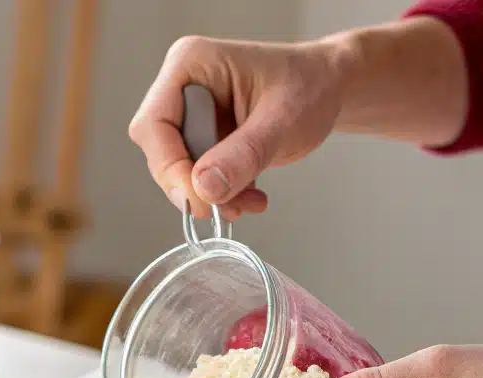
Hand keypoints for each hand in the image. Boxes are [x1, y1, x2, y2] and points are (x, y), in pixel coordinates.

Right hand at [128, 35, 350, 218]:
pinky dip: (222, 197)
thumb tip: (204, 188)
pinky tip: (250, 196)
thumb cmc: (310, 85)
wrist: (327, 90)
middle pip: (163, 154)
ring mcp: (191, 118)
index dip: (170, 168)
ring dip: (212, 197)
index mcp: (190, 65)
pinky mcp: (202, 142)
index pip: (154, 125)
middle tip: (230, 206)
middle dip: (196, 188)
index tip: (199, 198)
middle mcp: (182, 90)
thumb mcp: (282, 120)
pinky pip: (197, 181)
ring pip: (179, 174)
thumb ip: (244, 154)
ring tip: (250, 200)